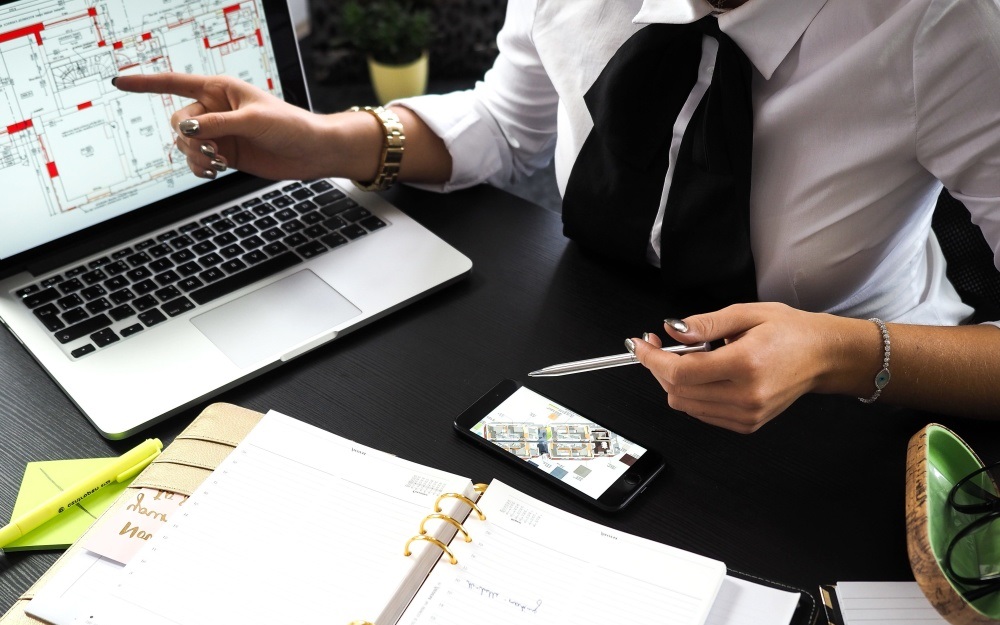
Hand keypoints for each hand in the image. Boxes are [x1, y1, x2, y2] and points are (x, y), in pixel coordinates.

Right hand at [113, 73, 348, 180]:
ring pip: (184, 144)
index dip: (145, 83)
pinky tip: (215, 171)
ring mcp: (218, 133)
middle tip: (212, 151)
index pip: (174, 82)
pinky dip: (200, 168)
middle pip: (178, 121)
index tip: (118, 81)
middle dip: (189, 138)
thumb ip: (217, 124)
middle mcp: (214, 109)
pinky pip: (196, 161)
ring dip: (195, 156)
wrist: (310, 152)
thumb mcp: (253, 120)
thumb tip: (187, 129)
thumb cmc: (289, 126)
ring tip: (218, 163)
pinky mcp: (224, 154)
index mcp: (219, 89)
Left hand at [630, 303, 839, 432]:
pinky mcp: (746, 424)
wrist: (823, 357)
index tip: (639, 344)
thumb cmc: (790, 332)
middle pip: (677, 391)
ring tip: (689, 357)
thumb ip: (704, 325)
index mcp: (745, 364)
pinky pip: (701, 413)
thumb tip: (673, 330)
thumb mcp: (746, 314)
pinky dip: (692, 394)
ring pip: (685, 405)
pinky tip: (705, 374)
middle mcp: (745, 395)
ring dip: (674, 381)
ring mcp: (746, 414)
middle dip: (659, 367)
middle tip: (661, 344)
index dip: (652, 358)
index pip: (680, 372)